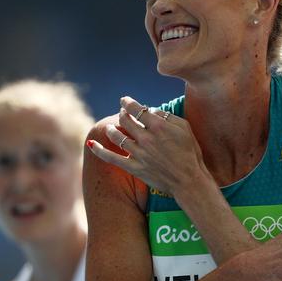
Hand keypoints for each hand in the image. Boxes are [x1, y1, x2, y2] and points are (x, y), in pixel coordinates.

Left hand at [87, 96, 205, 194]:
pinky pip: (111, 157)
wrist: (189, 180)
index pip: (137, 108)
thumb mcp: (185, 128)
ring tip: (111, 126)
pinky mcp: (134, 167)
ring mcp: (138, 154)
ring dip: (112, 128)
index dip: (128, 102)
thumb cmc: (190, 153)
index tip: (125, 100)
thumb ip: (167, 117)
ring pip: (117, 136)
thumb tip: (151, 111)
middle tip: (122, 112)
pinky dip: (99, 150)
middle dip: (122, 113)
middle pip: (125, 120)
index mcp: (158, 126)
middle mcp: (146, 138)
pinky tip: (90, 143)